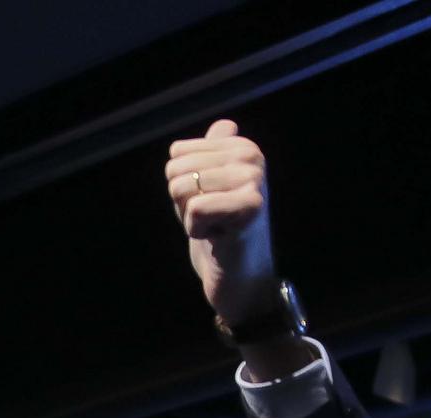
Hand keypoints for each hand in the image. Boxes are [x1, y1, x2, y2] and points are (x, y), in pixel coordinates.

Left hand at [165, 121, 276, 328]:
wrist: (240, 279)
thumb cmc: (221, 234)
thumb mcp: (210, 189)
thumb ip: (213, 155)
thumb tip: (225, 124)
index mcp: (241, 147)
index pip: (177, 154)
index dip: (182, 188)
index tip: (209, 205)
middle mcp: (251, 156)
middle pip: (176, 170)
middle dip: (184, 203)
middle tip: (212, 220)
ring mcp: (253, 180)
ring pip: (182, 188)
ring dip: (191, 218)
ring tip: (216, 228)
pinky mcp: (250, 207)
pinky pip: (195, 209)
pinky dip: (197, 231)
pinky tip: (219, 238)